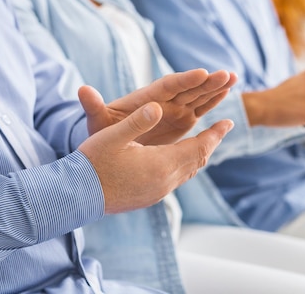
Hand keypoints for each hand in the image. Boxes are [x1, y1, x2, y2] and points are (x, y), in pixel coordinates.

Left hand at [79, 69, 236, 144]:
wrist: (110, 146)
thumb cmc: (102, 133)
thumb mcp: (97, 122)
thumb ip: (93, 106)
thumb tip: (81, 89)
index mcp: (146, 99)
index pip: (168, 86)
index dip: (185, 80)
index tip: (202, 73)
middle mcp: (163, 101)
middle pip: (188, 88)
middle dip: (207, 81)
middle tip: (227, 74)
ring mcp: (174, 109)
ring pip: (198, 95)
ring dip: (215, 88)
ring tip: (234, 78)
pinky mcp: (182, 119)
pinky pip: (200, 108)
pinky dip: (214, 101)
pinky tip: (228, 93)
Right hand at [79, 102, 233, 213]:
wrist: (75, 198)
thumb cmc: (92, 163)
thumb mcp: (112, 136)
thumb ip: (137, 121)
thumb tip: (158, 106)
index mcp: (161, 164)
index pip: (198, 148)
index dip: (215, 134)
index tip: (229, 121)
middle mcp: (165, 181)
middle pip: (197, 160)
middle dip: (211, 142)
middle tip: (222, 128)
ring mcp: (158, 192)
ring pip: (188, 171)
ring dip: (198, 154)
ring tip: (205, 141)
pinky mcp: (149, 198)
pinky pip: (176, 179)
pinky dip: (185, 165)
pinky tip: (179, 158)